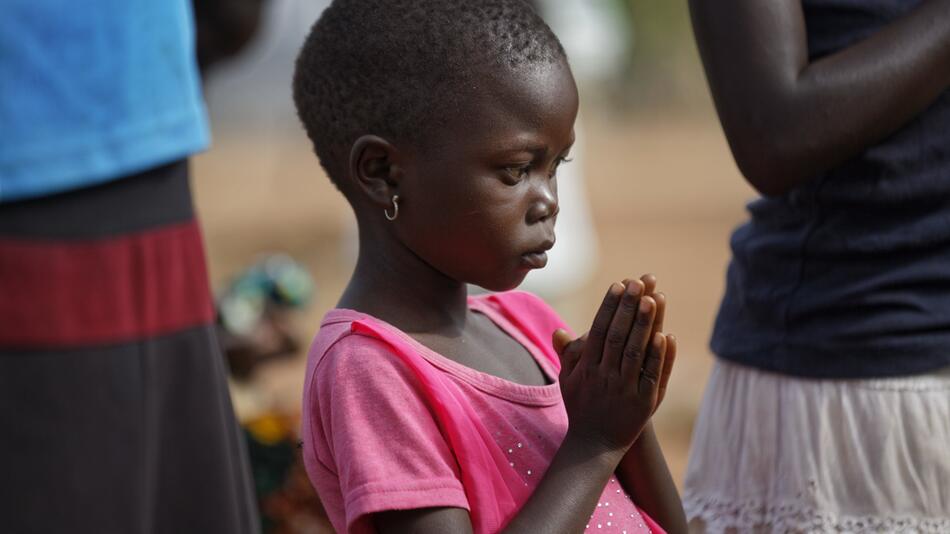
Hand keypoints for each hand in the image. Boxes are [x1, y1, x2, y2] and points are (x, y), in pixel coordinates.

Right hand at [552, 278, 668, 453]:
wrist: (594, 445)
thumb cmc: (581, 407)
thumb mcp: (568, 381)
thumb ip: (568, 355)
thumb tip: (560, 330)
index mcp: (586, 367)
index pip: (599, 330)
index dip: (610, 306)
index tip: (619, 285)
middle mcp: (604, 376)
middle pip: (618, 336)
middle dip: (628, 307)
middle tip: (639, 282)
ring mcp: (624, 389)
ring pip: (635, 352)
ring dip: (645, 324)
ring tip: (653, 298)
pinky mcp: (643, 402)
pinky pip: (652, 375)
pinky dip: (658, 355)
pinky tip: (666, 335)